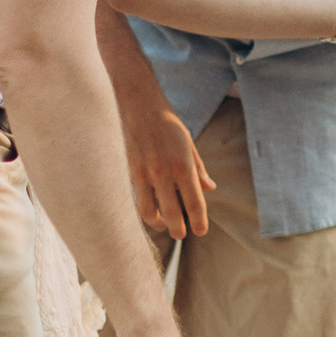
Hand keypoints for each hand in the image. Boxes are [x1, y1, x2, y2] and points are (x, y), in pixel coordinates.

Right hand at [121, 96, 212, 240]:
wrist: (135, 101)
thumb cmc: (165, 120)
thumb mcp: (188, 141)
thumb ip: (199, 168)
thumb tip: (209, 187)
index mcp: (183, 166)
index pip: (194, 203)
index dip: (199, 222)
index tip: (201, 231)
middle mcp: (163, 174)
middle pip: (172, 214)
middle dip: (178, 230)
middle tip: (181, 234)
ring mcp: (142, 175)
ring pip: (149, 213)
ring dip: (158, 225)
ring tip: (163, 226)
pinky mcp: (126, 173)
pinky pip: (134, 200)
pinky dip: (142, 210)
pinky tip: (147, 211)